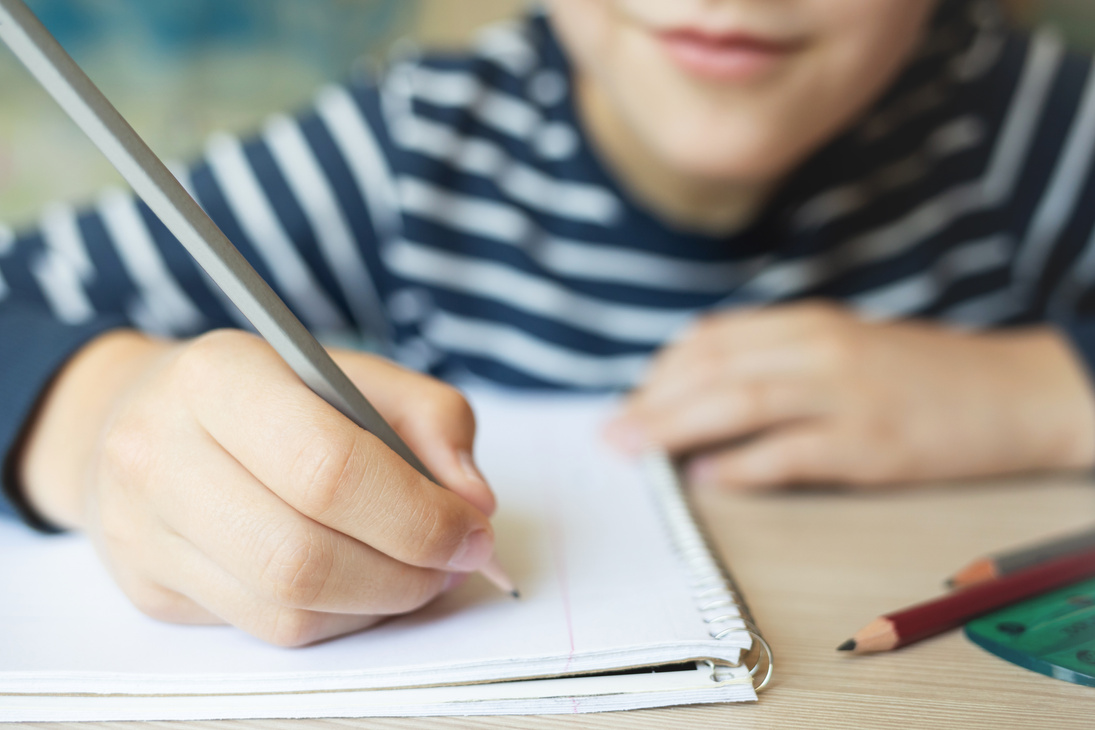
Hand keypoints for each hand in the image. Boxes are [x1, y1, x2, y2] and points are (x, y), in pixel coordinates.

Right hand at [18, 329, 495, 645]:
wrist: (139, 414)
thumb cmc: (269, 393)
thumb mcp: (355, 372)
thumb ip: (432, 418)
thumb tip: (475, 501)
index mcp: (217, 377)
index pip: (327, 467)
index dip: (416, 514)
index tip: (473, 528)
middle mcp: (159, 453)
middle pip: (302, 554)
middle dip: (406, 572)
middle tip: (456, 561)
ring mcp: (142, 530)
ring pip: (286, 608)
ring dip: (379, 603)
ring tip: (421, 573)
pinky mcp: (151, 587)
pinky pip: (268, 630)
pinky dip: (339, 618)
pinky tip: (366, 585)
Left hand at [606, 302, 1094, 489]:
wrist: (1016, 392)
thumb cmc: (921, 375)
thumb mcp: (846, 349)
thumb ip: (779, 363)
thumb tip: (705, 403)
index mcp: (811, 323)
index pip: (714, 339)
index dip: (661, 371)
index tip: (631, 400)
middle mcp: (821, 349)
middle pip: (714, 367)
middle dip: (652, 401)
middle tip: (611, 434)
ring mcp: (847, 394)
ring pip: (740, 401)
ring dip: (675, 427)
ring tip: (634, 452)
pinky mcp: (871, 443)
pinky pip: (789, 453)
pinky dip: (740, 466)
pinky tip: (705, 478)